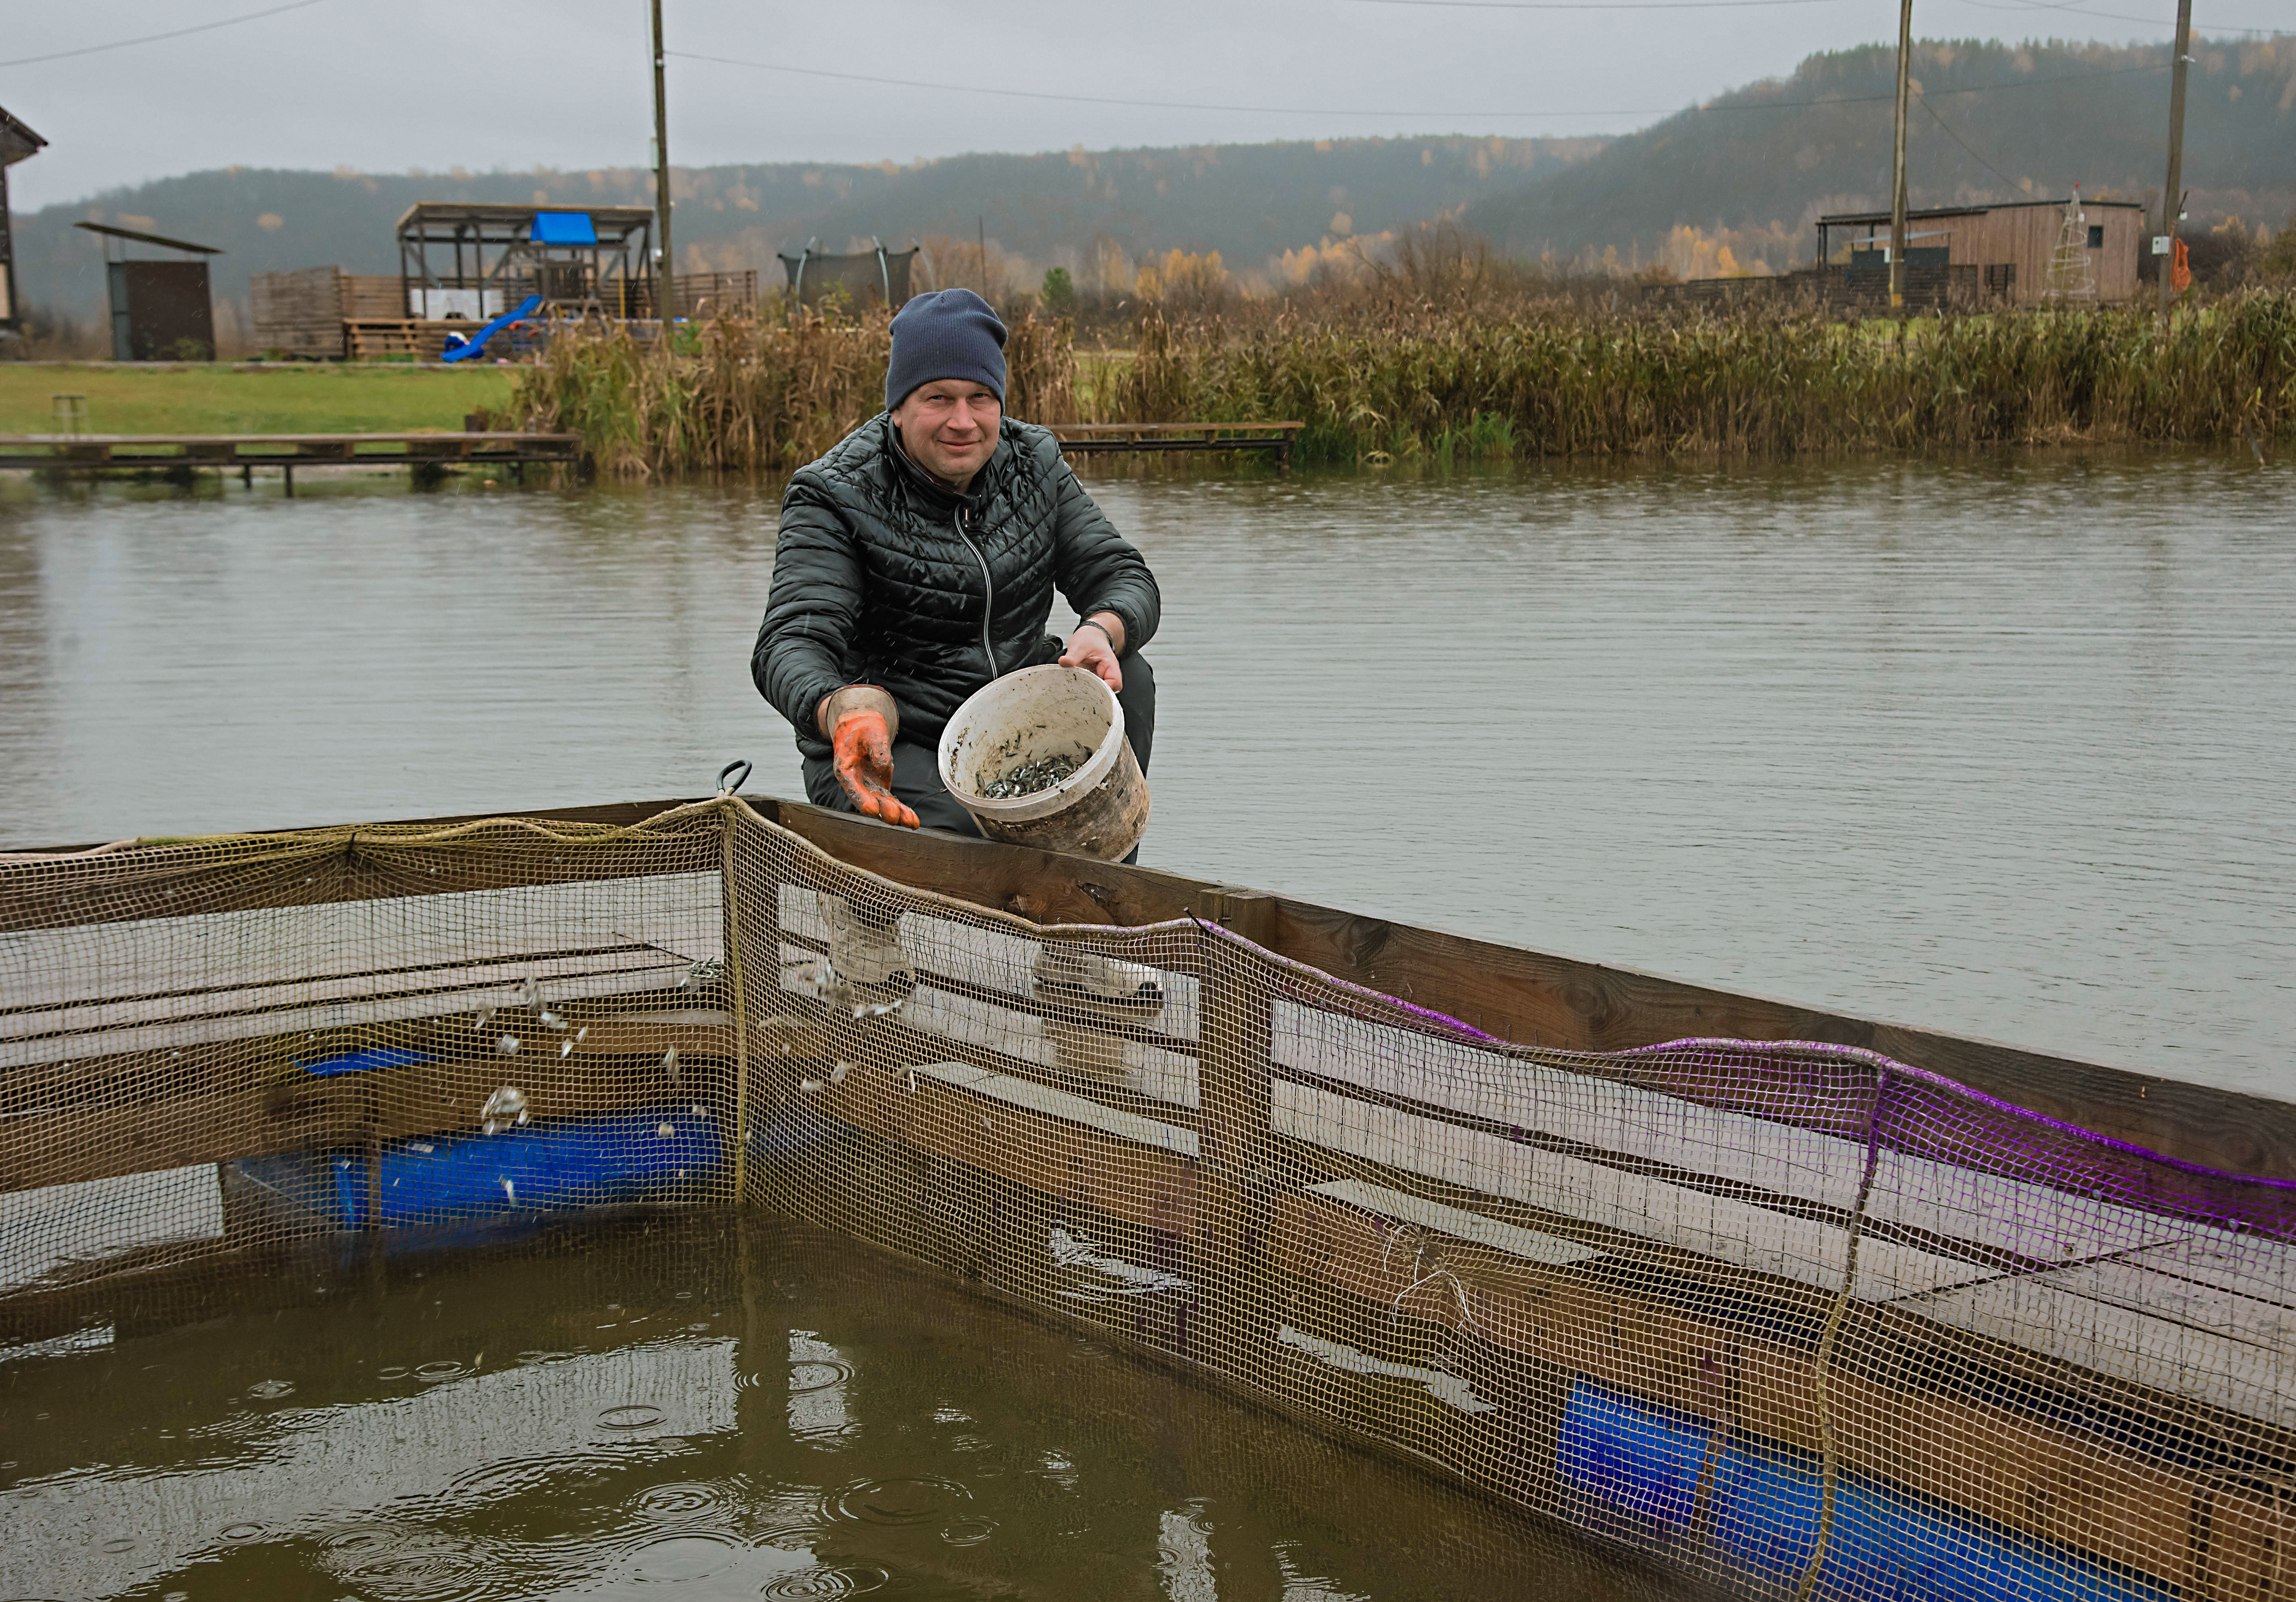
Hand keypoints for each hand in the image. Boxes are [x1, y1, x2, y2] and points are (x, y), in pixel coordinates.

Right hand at [830, 708, 919, 828]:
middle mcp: (856, 783)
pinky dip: (902, 811)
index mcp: (845, 769)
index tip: (872, 809)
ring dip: (896, 815)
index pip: (853, 787)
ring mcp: (869, 787)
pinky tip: (913, 821)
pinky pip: (892, 802)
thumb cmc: (864, 730)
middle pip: (869, 801)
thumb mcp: (870, 732)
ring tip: (911, 823)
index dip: (862, 799)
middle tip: (895, 818)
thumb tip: (883, 764)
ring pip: (882, 805)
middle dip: (882, 811)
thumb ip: (877, 747)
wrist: (863, 730)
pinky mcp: (880, 789)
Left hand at [1059, 616, 1123, 691]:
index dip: (1106, 688)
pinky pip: (1091, 688)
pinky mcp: (1093, 679)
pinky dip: (1084, 690)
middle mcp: (1107, 673)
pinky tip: (1076, 689)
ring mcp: (1100, 677)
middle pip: (1108, 690)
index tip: (1091, 689)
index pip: (1115, 682)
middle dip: (1096, 694)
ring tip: (1078, 691)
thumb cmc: (1090, 638)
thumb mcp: (1079, 646)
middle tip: (1081, 693)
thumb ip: (1072, 656)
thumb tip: (1063, 662)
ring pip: (1099, 691)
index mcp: (1110, 664)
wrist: (1090, 635)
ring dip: (1089, 693)